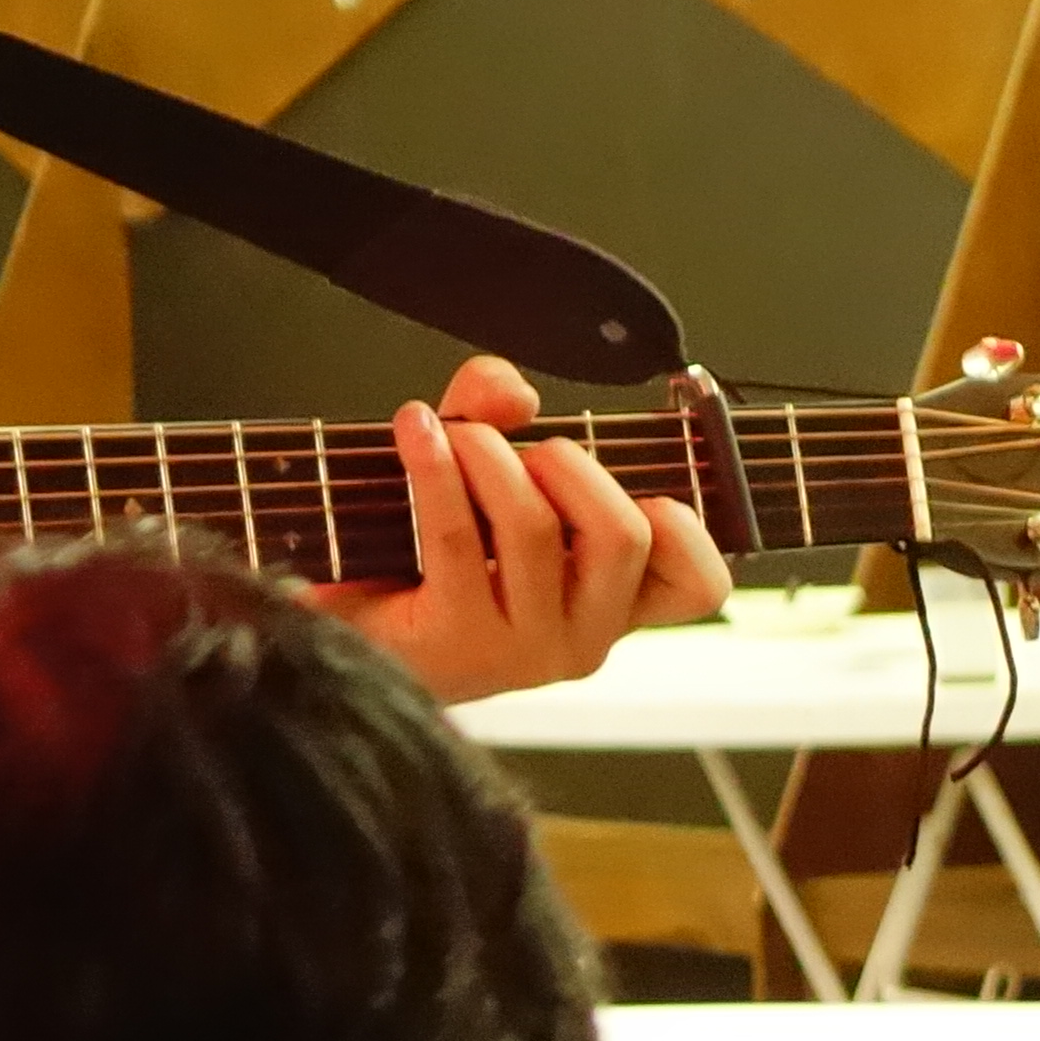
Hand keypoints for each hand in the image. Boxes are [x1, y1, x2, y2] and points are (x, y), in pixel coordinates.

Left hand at [322, 353, 731, 696]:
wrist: (341, 634)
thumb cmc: (420, 564)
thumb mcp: (479, 478)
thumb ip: (499, 415)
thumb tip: (512, 391)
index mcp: (609, 609)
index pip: (698, 585)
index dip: (684, 526)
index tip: (633, 491)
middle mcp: (581, 638)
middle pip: (624, 534)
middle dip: (569, 463)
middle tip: (518, 453)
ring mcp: (524, 649)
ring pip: (537, 526)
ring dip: (487, 454)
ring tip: (449, 437)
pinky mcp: (457, 642)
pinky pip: (457, 535)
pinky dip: (434, 466)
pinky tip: (413, 432)